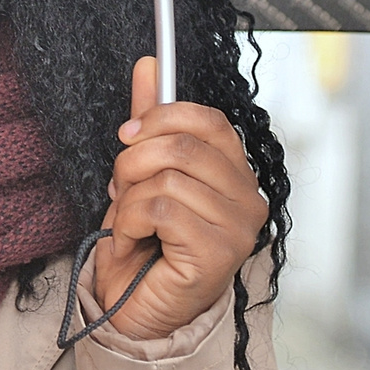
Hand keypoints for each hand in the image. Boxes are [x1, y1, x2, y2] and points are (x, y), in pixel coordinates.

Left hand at [92, 56, 267, 340]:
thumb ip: (149, 121)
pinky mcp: (217, 255)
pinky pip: (160, 210)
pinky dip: (128, 222)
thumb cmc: (144, 241)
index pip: (210, 121)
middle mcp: (249, 200)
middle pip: (182, 146)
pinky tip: (130, 241)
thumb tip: (148, 65)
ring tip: (128, 222)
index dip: (162, 117)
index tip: (128, 133)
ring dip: (127, 199)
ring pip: (166, 179)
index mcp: (236, 174)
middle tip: (120, 186)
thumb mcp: (142, 171)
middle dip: (133, 161)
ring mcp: (238, 230)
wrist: (132, 305)